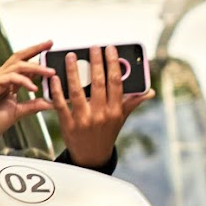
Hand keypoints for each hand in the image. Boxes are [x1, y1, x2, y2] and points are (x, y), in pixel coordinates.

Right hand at [0, 40, 55, 145]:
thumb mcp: (18, 112)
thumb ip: (33, 106)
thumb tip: (50, 102)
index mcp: (9, 82)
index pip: (25, 66)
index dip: (38, 60)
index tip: (52, 55)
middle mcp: (3, 77)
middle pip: (20, 57)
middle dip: (36, 49)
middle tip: (50, 43)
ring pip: (18, 65)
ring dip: (36, 68)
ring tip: (50, 72)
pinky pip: (11, 77)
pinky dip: (24, 81)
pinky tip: (34, 88)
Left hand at [49, 44, 153, 168]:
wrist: (91, 157)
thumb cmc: (107, 134)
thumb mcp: (121, 119)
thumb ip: (133, 102)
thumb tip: (150, 92)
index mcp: (115, 111)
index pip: (116, 82)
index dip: (114, 64)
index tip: (110, 49)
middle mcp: (101, 114)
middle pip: (98, 83)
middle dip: (96, 62)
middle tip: (93, 47)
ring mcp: (83, 120)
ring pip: (77, 91)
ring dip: (74, 72)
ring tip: (71, 56)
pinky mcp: (68, 125)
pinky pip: (61, 105)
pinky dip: (57, 91)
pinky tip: (56, 78)